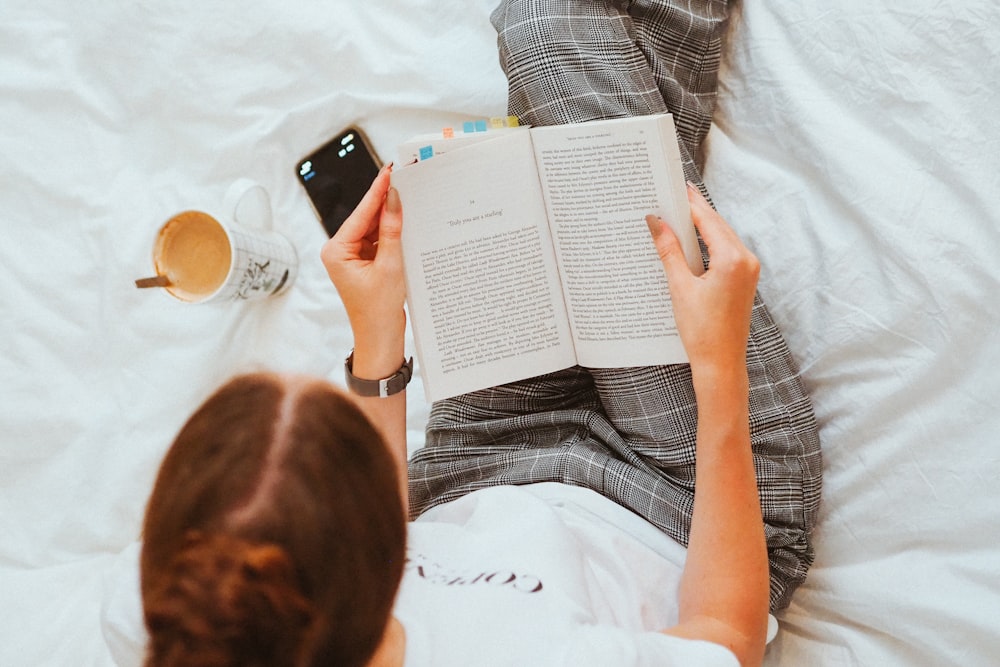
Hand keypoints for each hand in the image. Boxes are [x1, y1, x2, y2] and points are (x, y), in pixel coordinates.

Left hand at [321, 164, 405, 348]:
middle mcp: (339, 251)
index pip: (360, 214)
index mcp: (336, 251)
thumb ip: (391, 230)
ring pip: (373, 229)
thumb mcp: (390, 266)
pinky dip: (391, 234)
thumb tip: (393, 200)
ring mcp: (351, 258)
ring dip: (390, 219)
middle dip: (385, 203)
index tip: (388, 173)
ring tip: (409, 198)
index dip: (376, 192)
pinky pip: (378, 242)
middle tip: (402, 179)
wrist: (380, 339)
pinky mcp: (363, 264)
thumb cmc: (379, 310)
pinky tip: (406, 222)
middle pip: (365, 219)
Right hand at [646, 183, 758, 372]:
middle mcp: (746, 260)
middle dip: (695, 211)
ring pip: (722, 236)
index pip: (707, 220)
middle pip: (717, 225)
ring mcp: (749, 270)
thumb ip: (669, 251)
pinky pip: (726, 251)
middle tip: (673, 196)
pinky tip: (691, 240)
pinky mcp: (745, 280)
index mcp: (732, 259)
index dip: (689, 204)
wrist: (721, 364)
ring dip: (702, 226)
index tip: (674, 189)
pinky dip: (709, 242)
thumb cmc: (702, 331)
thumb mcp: (680, 287)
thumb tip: (656, 223)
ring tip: (678, 214)